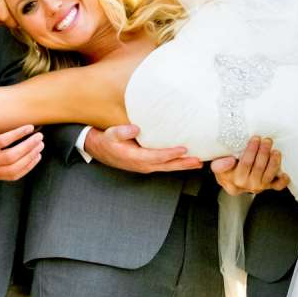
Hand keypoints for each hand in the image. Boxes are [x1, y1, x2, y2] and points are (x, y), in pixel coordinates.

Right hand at [0, 119, 43, 181]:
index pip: (2, 141)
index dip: (17, 134)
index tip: (30, 127)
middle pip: (11, 156)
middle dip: (28, 146)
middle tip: (39, 137)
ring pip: (14, 168)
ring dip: (30, 157)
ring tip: (40, 146)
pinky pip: (15, 175)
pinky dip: (28, 167)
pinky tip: (36, 157)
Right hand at [85, 124, 202, 173]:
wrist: (99, 150)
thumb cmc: (106, 141)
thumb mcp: (111, 135)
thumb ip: (122, 132)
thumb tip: (135, 128)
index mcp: (135, 158)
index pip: (156, 157)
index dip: (170, 154)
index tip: (183, 149)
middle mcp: (143, 165)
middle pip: (166, 166)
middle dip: (183, 164)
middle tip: (198, 161)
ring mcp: (146, 166)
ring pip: (167, 168)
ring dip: (182, 166)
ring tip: (197, 163)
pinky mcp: (147, 165)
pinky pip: (164, 166)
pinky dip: (176, 164)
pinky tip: (185, 161)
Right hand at [210, 135, 289, 196]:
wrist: (232, 181)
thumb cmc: (226, 171)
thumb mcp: (217, 168)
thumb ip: (219, 165)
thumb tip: (230, 160)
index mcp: (235, 181)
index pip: (245, 164)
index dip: (251, 150)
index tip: (255, 139)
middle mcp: (248, 185)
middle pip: (259, 167)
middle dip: (264, 152)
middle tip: (266, 140)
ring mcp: (259, 186)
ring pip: (269, 174)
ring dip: (274, 161)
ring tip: (275, 151)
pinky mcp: (268, 187)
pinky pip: (278, 185)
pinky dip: (283, 180)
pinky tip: (285, 173)